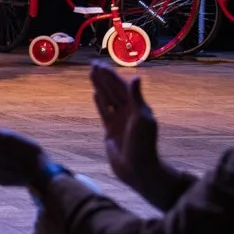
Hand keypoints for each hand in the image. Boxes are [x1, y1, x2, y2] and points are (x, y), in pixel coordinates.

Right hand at [89, 62, 158, 186]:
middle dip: (104, 78)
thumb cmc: (143, 144)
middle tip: (93, 64)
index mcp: (137, 107)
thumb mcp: (141, 119)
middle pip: (113, 90)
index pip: (122, 86)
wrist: (137, 168)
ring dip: (100, 86)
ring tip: (91, 74)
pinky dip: (99, 102)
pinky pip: (104, 112)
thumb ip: (136, 98)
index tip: (101, 65)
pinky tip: (95, 93)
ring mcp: (119, 120)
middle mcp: (128, 111)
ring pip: (107, 99)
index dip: (111, 75)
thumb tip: (136, 77)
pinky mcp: (111, 130)